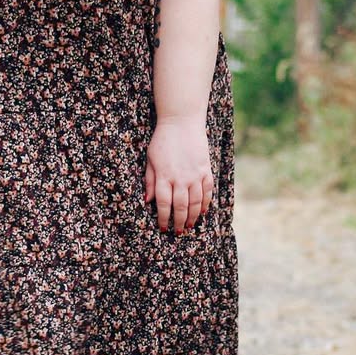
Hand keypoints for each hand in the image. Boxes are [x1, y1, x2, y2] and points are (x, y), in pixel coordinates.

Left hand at [143, 116, 213, 234]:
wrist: (182, 122)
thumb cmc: (162, 140)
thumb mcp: (150, 159)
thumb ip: (150, 180)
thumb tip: (147, 200)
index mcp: (164, 176)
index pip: (163, 204)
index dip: (163, 218)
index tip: (163, 227)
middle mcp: (180, 178)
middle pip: (181, 207)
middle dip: (179, 222)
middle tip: (178, 232)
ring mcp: (195, 174)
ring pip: (196, 202)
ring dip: (193, 217)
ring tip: (189, 226)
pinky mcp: (206, 170)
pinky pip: (208, 191)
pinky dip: (206, 203)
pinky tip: (203, 211)